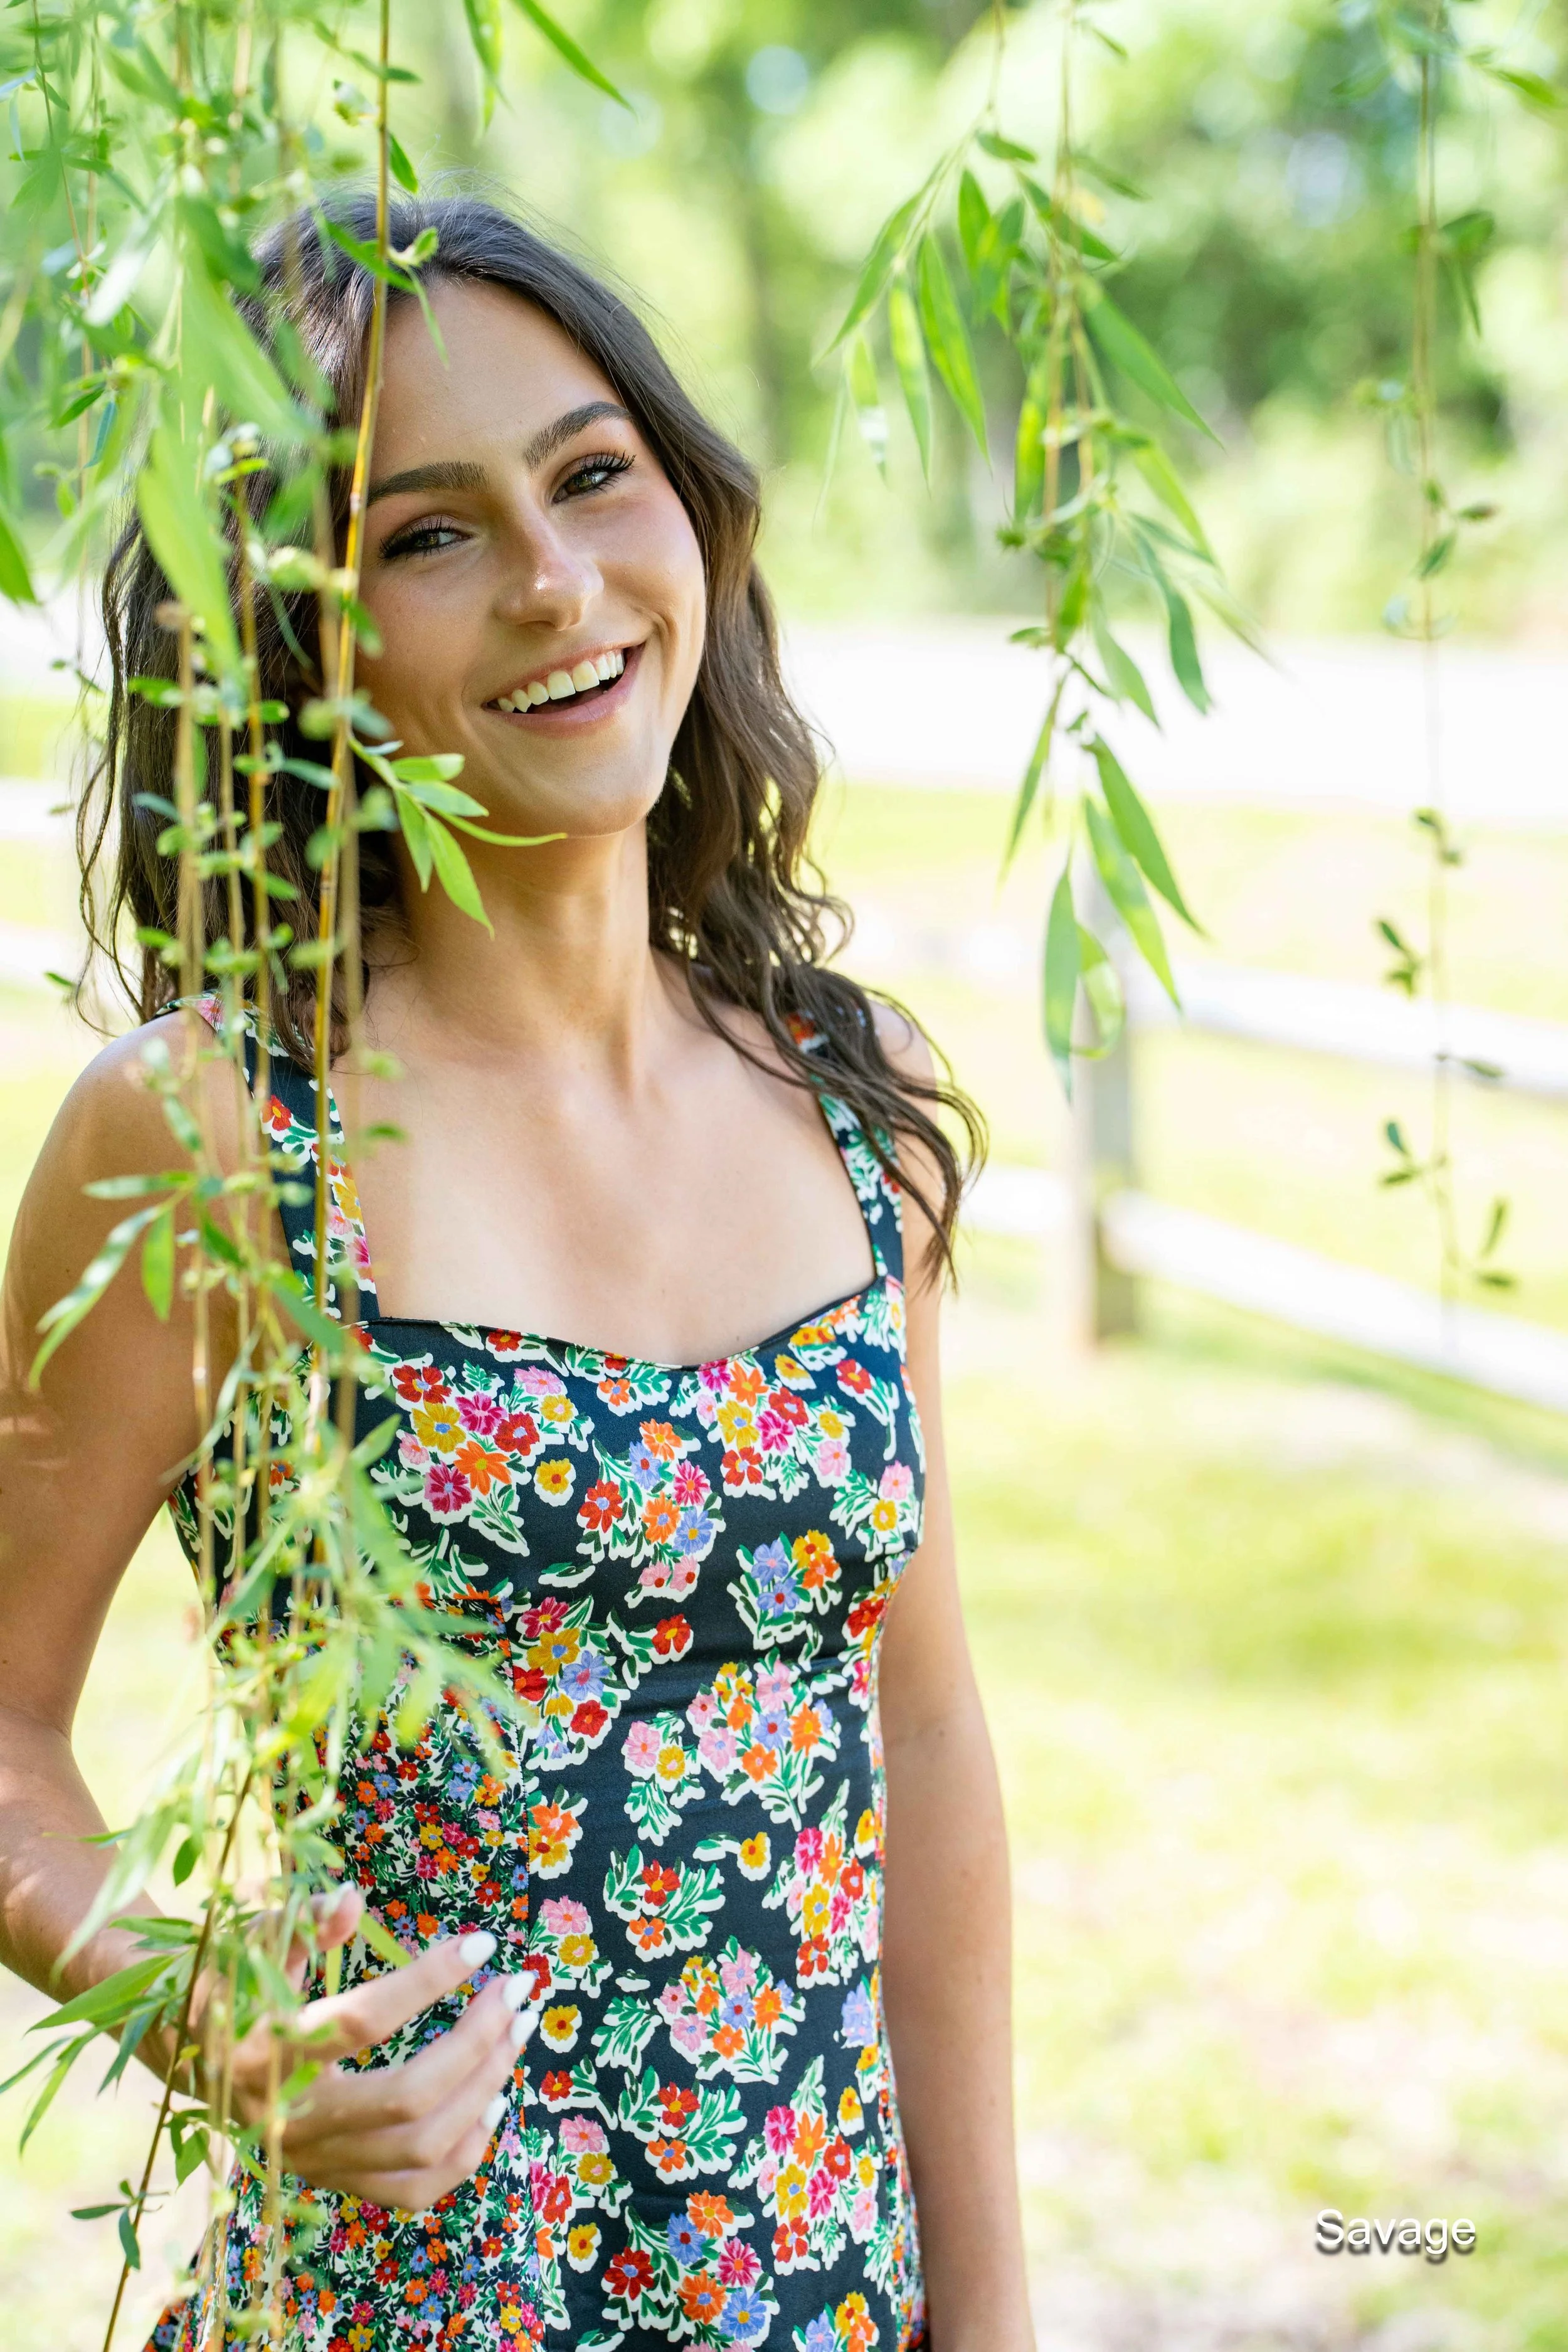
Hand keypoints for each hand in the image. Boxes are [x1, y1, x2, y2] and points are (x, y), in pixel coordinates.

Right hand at [223, 1893, 540, 2212]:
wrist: (192, 2050)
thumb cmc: (233, 1979)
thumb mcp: (253, 1941)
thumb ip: (300, 1923)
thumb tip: (351, 1900)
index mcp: (263, 2052)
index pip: (361, 2021)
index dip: (428, 1980)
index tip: (483, 1944)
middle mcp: (288, 2119)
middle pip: (406, 2098)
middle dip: (476, 2041)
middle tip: (518, 1988)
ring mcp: (314, 2159)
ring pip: (418, 2148)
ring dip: (484, 2088)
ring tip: (519, 2028)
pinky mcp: (332, 2180)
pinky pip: (412, 2190)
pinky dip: (464, 2152)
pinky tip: (495, 2100)